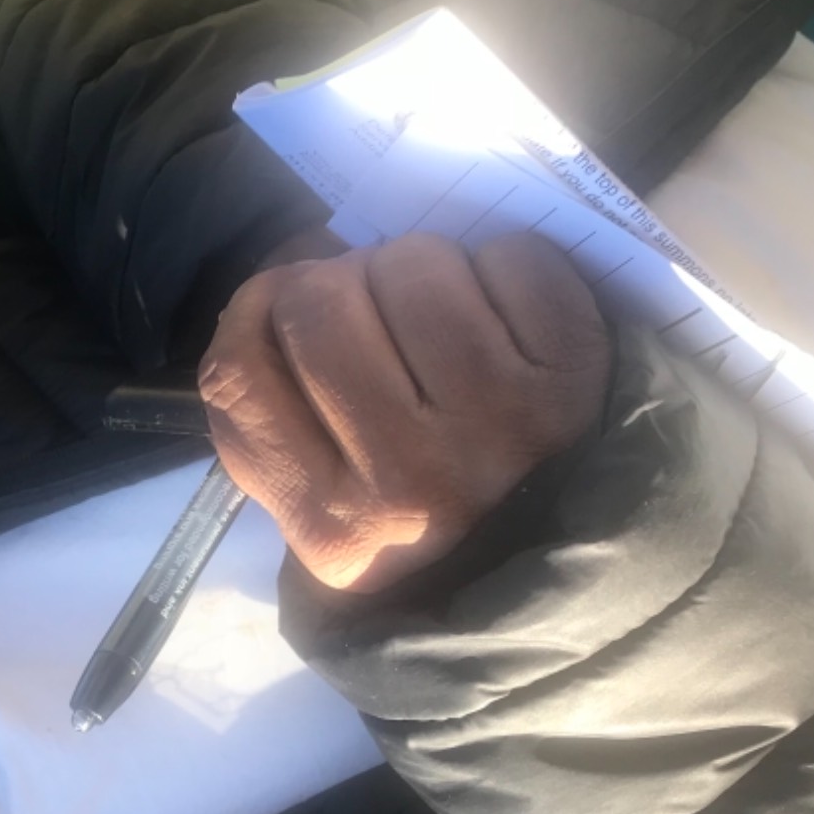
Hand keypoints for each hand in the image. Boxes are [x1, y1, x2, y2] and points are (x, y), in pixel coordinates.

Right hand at [198, 232, 611, 593]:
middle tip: (364, 316)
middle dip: (333, 283)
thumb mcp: (302, 495)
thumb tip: (283, 272)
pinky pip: (511, 258)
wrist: (548, 555)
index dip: (252, 315)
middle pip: (321, 299)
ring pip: (412, 263)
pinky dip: (497, 266)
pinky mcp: (574, 376)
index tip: (279, 315)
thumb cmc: (404, 510)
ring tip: (429, 320)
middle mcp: (413, 477)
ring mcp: (500, 424)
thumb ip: (256, 399)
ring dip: (414, 270)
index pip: (240, 370)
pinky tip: (494, 316)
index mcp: (332, 523)